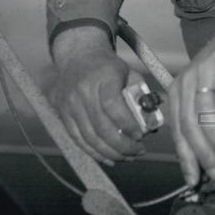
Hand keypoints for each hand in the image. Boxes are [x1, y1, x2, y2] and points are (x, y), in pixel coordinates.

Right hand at [52, 26, 145, 163]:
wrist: (78, 56)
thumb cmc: (108, 67)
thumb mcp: (128, 73)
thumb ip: (140, 95)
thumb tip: (152, 121)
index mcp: (102, 79)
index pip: (113, 107)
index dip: (127, 125)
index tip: (140, 136)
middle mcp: (83, 92)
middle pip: (101, 127)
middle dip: (122, 145)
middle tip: (138, 151)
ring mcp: (70, 104)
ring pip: (89, 137)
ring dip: (109, 153)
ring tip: (127, 157)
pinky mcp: (62, 113)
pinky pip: (77, 139)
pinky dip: (93, 152)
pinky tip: (108, 158)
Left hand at [164, 24, 214, 185]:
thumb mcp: (205, 93)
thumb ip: (202, 119)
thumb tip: (208, 159)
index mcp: (177, 93)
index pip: (177, 131)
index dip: (185, 157)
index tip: (194, 179)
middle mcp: (186, 81)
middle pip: (189, 123)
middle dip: (201, 152)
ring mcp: (206, 70)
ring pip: (204, 109)